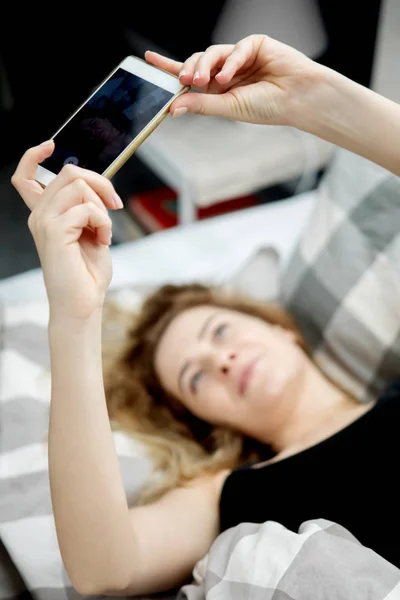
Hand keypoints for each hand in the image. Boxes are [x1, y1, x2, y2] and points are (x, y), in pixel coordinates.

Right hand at [11, 141, 122, 320]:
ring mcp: (44, 222)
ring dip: (102, 207)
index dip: (34, 155)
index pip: (26, 176)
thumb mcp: (90, 231)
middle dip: (101, 182)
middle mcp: (39, 214)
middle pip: (69, 172)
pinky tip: (103, 240)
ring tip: (104, 230)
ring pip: (79, 185)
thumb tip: (97, 184)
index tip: (51, 145)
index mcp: (45, 213)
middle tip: (114, 204)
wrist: (82, 303)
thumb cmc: (87, 271)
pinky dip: (104, 222)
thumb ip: (87, 206)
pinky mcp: (55, 232)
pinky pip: (87, 208)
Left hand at [146, 34, 322, 126]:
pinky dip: (230, 62)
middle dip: (188, 70)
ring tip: (205, 80)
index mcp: (219, 90)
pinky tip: (229, 76)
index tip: (150, 60)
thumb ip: (202, 104)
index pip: (190, 77)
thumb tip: (174, 106)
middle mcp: (226, 73)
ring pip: (211, 54)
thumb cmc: (268, 107)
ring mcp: (239, 58)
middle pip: (197, 63)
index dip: (170, 68)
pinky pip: (234, 49)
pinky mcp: (253, 45)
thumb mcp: (228, 109)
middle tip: (185, 79)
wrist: (298, 99)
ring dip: (204, 66)